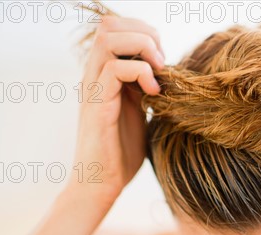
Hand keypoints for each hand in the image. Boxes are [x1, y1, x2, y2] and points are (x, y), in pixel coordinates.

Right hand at [69, 15, 164, 206]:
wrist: (102, 183)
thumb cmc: (121, 152)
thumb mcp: (139, 112)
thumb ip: (145, 90)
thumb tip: (167, 75)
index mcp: (103, 75)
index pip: (115, 29)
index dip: (143, 33)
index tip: (162, 59)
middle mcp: (94, 76)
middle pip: (109, 25)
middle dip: (143, 34)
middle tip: (161, 61)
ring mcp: (93, 88)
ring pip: (108, 39)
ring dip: (142, 48)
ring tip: (159, 72)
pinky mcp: (97, 105)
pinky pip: (113, 70)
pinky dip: (140, 73)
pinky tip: (154, 92)